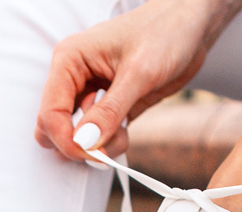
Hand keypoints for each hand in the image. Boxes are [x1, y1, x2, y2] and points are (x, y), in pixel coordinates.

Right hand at [36, 0, 241, 161]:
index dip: (66, 140)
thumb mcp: (139, 73)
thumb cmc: (165, 32)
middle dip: (79, 146)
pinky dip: (109, 142)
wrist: (191, 27)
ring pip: (76, 136)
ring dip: (97, 146)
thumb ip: (110, 109)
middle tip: (105, 150)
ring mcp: (90, 93)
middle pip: (55, 127)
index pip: (50, 112)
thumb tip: (85, 141)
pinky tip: (126, 131)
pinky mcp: (108, 106)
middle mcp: (74, 78)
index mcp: (70, 60)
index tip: (92, 154)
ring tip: (123, 135)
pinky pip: (97, 136)